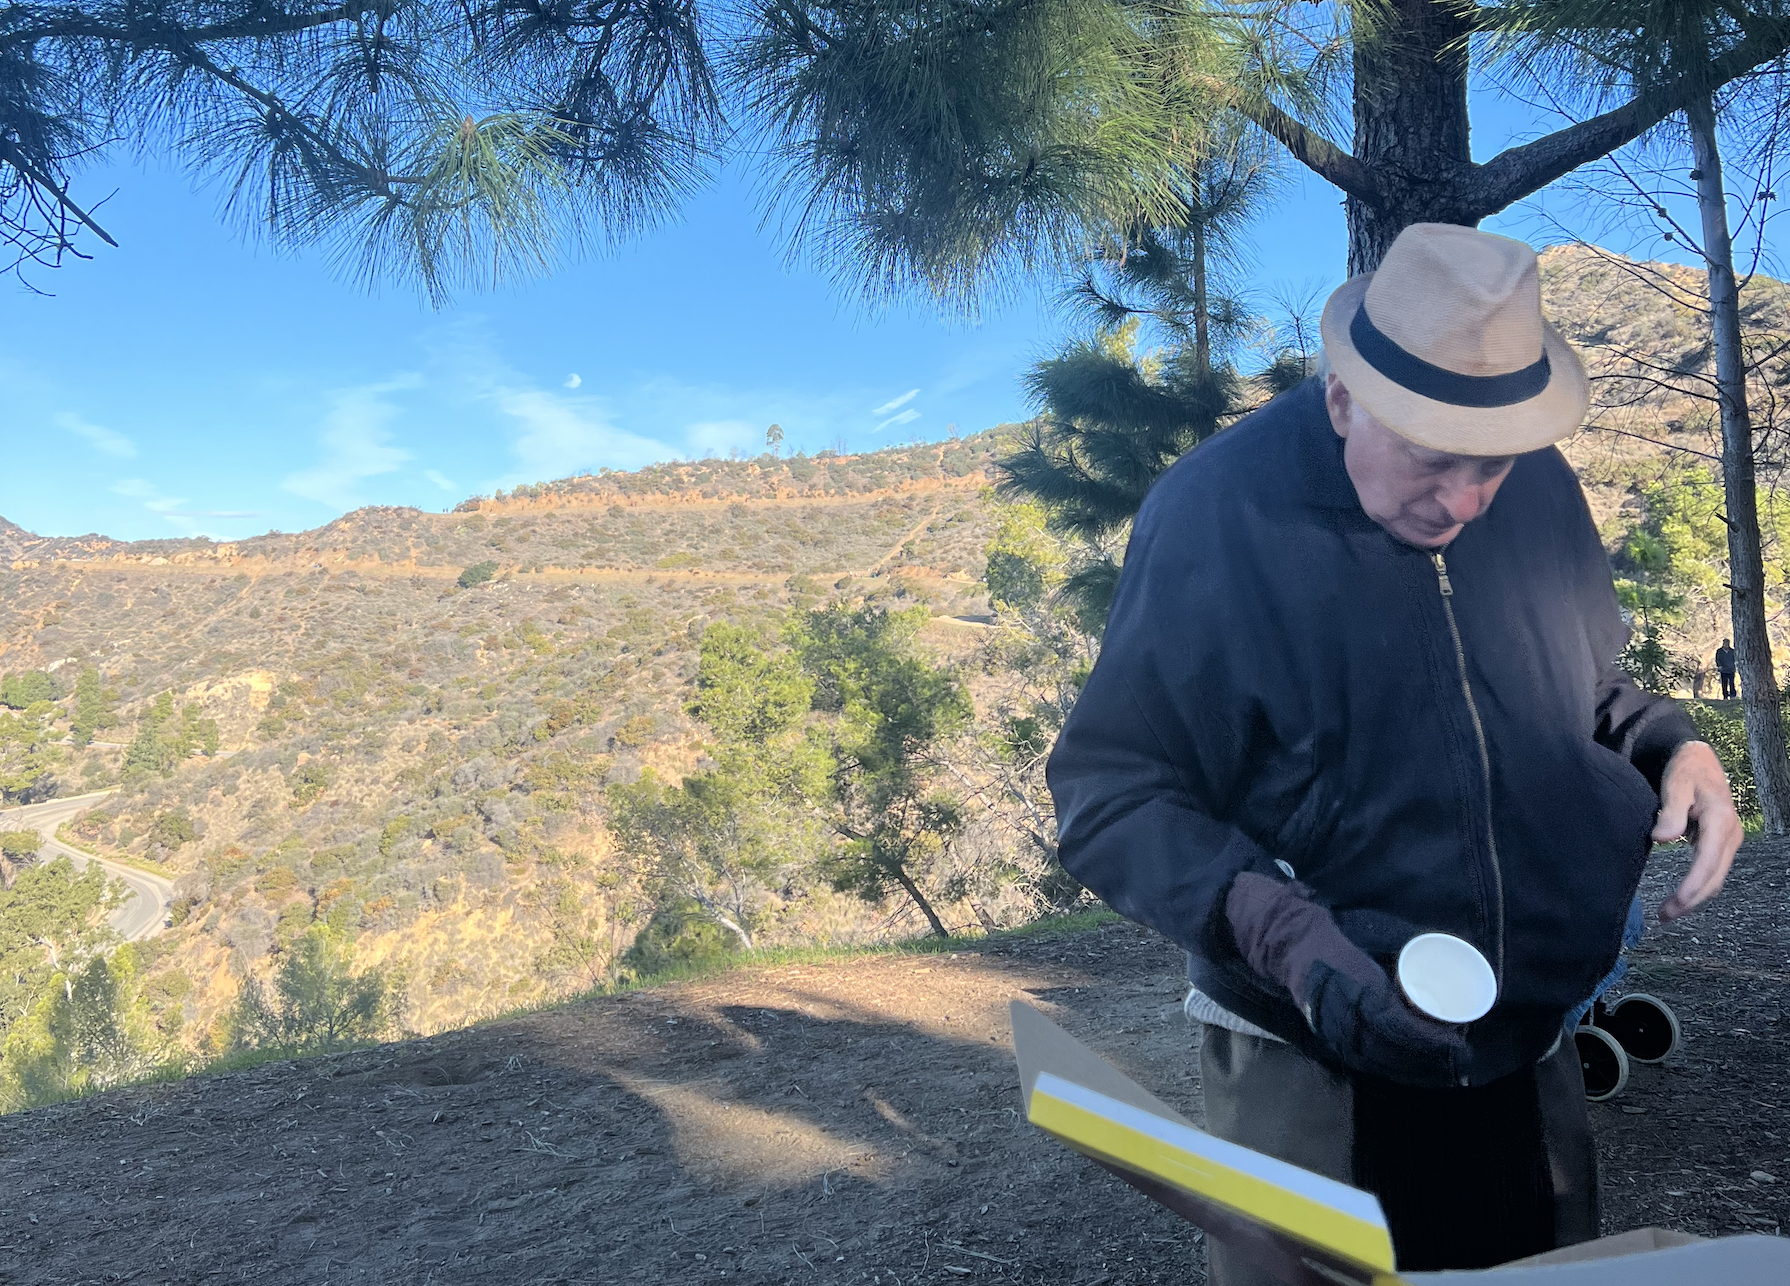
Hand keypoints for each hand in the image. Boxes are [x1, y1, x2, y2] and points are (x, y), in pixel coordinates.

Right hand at [1226, 872, 1465, 1082]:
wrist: (1287, 942)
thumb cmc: (1334, 934)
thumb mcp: (1372, 934)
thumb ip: (1404, 949)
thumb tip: (1447, 953)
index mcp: (1355, 983)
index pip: (1395, 1022)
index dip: (1427, 1036)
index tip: (1457, 1040)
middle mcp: (1343, 1010)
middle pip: (1390, 1048)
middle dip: (1428, 1057)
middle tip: (1461, 1055)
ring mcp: (1332, 1026)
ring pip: (1377, 1059)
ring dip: (1412, 1067)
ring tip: (1443, 1067)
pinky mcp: (1328, 1035)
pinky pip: (1362, 1059)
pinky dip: (1389, 1068)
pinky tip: (1410, 1069)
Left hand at [1653, 740, 1741, 921]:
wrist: (1697, 759)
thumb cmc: (1684, 770)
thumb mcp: (1674, 786)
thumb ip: (1669, 813)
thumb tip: (1661, 840)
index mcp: (1720, 821)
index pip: (1707, 862)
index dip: (1692, 886)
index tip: (1675, 904)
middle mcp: (1730, 834)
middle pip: (1714, 877)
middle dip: (1691, 900)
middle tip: (1664, 916)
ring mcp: (1728, 840)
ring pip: (1715, 877)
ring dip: (1694, 897)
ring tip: (1667, 913)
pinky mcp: (1721, 842)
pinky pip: (1711, 870)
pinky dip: (1697, 886)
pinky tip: (1679, 897)